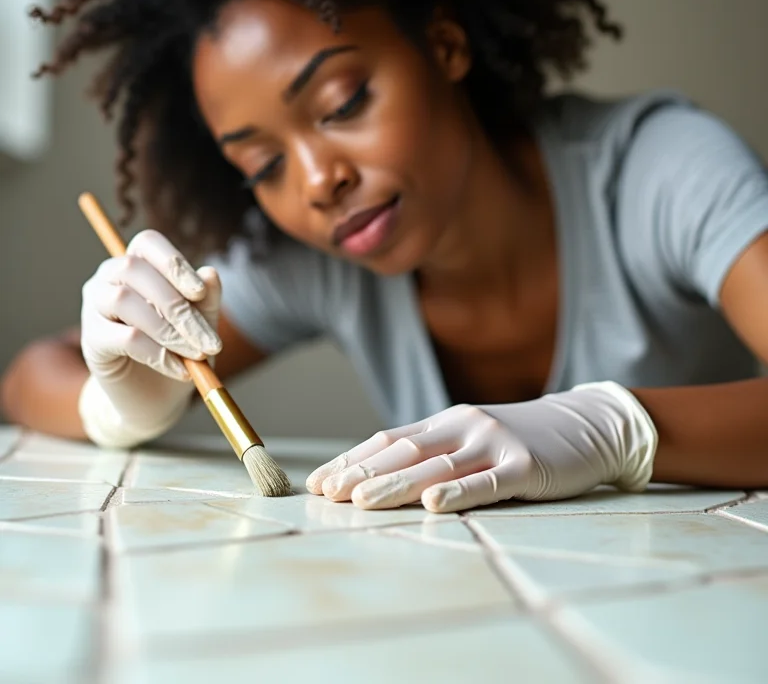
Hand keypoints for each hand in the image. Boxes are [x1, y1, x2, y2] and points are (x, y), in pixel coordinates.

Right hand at [78, 229, 221, 447]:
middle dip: (178, 306)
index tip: (200, 292)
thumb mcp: (201, 323)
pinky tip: (181, 370)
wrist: (155, 397)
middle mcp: (109, 277)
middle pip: (135, 270)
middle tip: (211, 340)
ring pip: (125, 301)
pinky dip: (158, 354)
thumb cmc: (179, 349)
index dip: (173, 263)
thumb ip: (206, 299)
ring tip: (198, 355)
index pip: (147, 243)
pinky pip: (123, 338)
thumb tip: (211, 272)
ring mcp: (94, 306)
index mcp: (137, 263)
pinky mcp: (91, 340)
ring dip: (170, 331)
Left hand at [306, 382, 657, 512]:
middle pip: (403, 451)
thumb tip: (381, 480)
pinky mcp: (526, 464)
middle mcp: (463, 426)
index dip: (351, 461)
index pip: (387, 440)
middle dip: (360, 473)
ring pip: (437, 466)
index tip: (317, 482)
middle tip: (324, 494)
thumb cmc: (519, 440)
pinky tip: (433, 504)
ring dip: (396, 483)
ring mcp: (494, 443)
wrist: (586, 424)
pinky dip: (459, 493)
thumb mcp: (472, 440)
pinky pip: (489, 482)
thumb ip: (435, 454)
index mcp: (444, 422)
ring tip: (360, 500)